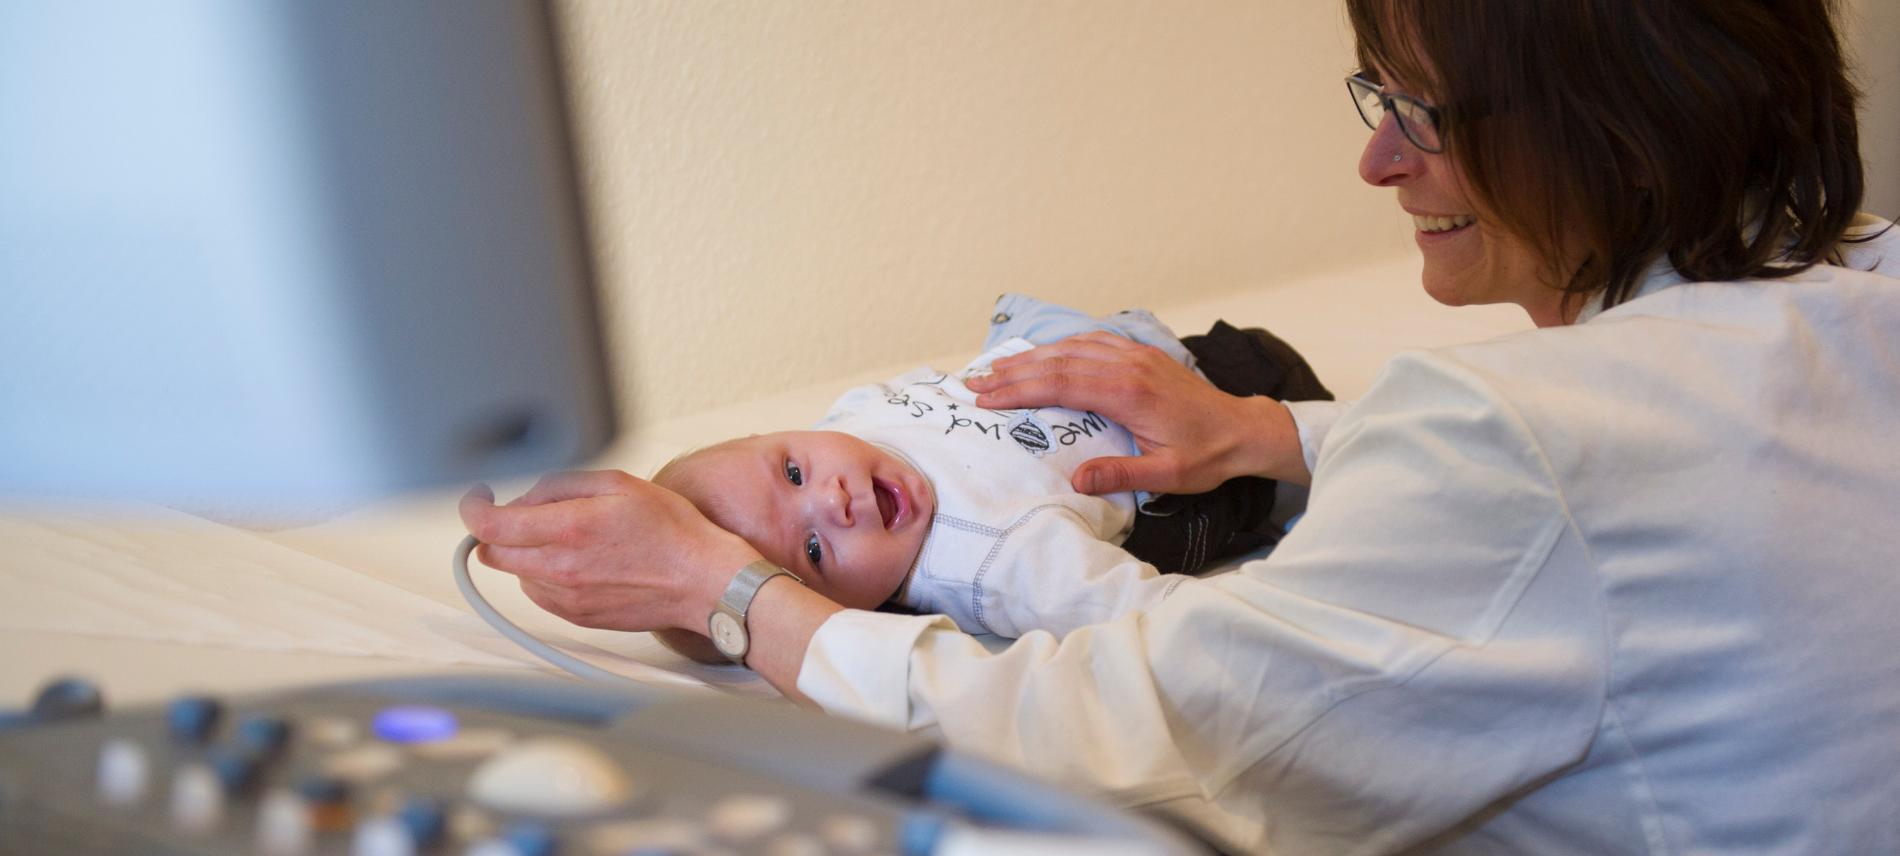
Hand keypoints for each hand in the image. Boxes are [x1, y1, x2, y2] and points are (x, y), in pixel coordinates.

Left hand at [456, 471, 761, 632]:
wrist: (703, 581)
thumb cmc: (673, 533)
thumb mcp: (618, 483)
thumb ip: (562, 484)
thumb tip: (528, 495)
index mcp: (569, 529)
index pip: (490, 526)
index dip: (474, 509)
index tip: (480, 499)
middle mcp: (561, 569)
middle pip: (493, 554)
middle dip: (499, 531)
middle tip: (524, 515)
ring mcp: (567, 598)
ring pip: (516, 573)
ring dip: (526, 553)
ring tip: (569, 538)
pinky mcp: (577, 616)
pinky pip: (540, 593)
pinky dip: (546, 575)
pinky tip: (580, 561)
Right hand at [965, 332, 1307, 492]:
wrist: (1244, 429)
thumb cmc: (1207, 456)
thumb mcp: (1167, 477)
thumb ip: (1120, 475)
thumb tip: (1076, 480)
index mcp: (1129, 393)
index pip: (1060, 384)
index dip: (1018, 389)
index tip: (986, 397)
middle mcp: (1128, 366)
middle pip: (1058, 361)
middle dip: (1012, 371)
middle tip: (974, 381)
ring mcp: (1135, 355)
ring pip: (1072, 347)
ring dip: (1032, 356)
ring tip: (998, 368)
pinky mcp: (1142, 355)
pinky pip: (1094, 342)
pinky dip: (1063, 346)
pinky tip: (1046, 354)